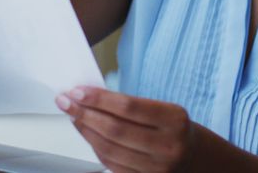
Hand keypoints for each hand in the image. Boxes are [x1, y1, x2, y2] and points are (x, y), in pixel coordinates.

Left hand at [57, 86, 194, 172]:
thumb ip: (131, 105)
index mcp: (174, 120)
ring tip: (73, 116)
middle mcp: (168, 146)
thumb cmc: (173, 128)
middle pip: (115, 130)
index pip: (129, 107)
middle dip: (85, 114)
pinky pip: (111, 164)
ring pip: (109, 149)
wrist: (192, 157)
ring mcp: (157, 168)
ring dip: (86, 131)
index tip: (77, 92)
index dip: (99, 99)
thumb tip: (89, 97)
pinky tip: (87, 134)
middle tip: (66, 102)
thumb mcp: (164, 109)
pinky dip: (95, 148)